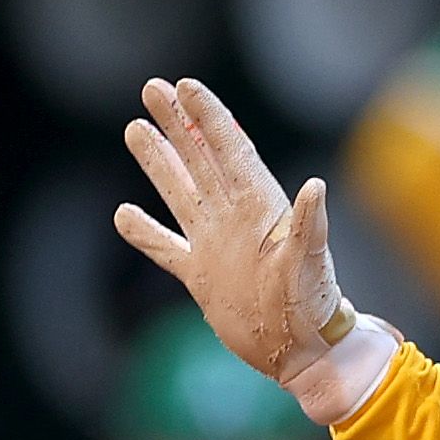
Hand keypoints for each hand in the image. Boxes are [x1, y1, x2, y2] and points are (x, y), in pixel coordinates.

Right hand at [114, 78, 361, 402]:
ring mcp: (214, 246)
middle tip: (152, 87)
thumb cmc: (315, 308)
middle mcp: (234, 220)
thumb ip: (310, 226)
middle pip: (200, 160)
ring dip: (158, 162)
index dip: (209, 117)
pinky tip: (123, 213)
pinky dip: (144, 233)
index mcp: (261, 210)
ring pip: (179, 193)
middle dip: (177, 123)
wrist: (304, 354)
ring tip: (136, 128)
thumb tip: (316, 186)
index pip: (231, 151)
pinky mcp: (201, 277)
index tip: (187, 85)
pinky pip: (165, 248)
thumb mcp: (312, 265)